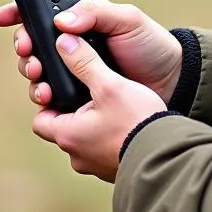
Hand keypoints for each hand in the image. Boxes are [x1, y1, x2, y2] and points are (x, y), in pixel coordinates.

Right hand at [0, 0, 182, 106]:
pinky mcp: (76, 94)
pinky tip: (46, 96)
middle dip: (23, 45)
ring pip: (36, 68)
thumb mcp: (127, 19)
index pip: (41, 9)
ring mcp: (72, 69)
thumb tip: (61, 20)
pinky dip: (41, 94)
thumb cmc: (152, 45)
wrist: (172, 84)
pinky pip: (49, 94)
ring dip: (29, 71)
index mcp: (80, 17)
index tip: (0, 18)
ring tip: (38, 76)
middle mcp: (71, 42)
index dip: (17, 11)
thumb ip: (95, 13)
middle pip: (32, 40)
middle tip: (27, 51)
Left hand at [33, 32, 166, 181]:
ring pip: (84, 140)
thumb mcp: (109, 85)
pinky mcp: (115, 169)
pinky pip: (103, 149)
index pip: (40, 119)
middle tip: (89, 95)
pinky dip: (109, 137)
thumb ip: (84, 62)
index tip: (59, 89)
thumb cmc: (138, 123)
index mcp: (68, 136)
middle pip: (62, 128)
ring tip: (111, 107)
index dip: (47, 102)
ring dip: (92, 125)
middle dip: (72, 111)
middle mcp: (77, 156)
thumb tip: (64, 42)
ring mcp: (97, 166)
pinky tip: (125, 123)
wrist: (171, 157)